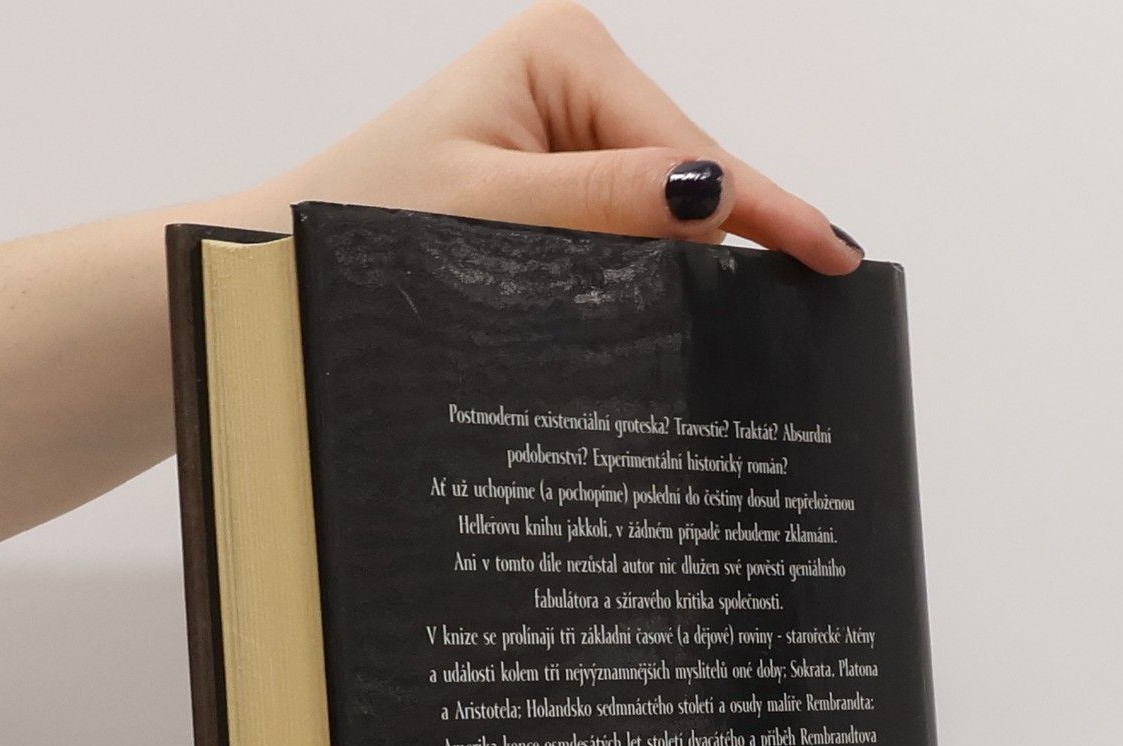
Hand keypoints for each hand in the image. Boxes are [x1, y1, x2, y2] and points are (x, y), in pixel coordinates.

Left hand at [272, 3, 862, 274]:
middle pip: (686, 175)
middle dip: (715, 245)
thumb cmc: (365, 227)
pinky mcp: (552, 168)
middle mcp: (571, 70)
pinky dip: (639, 269)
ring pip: (660, 207)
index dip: (764, 209)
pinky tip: (660, 303)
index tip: (834, 254)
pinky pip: (624, 223)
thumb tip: (710, 194)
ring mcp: (565, 118)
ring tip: (704, 317)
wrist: (288, 259)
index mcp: (564, 51)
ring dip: (673, 264)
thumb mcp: (494, 220)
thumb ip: (605, 207)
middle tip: (768, 313)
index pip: (689, 149)